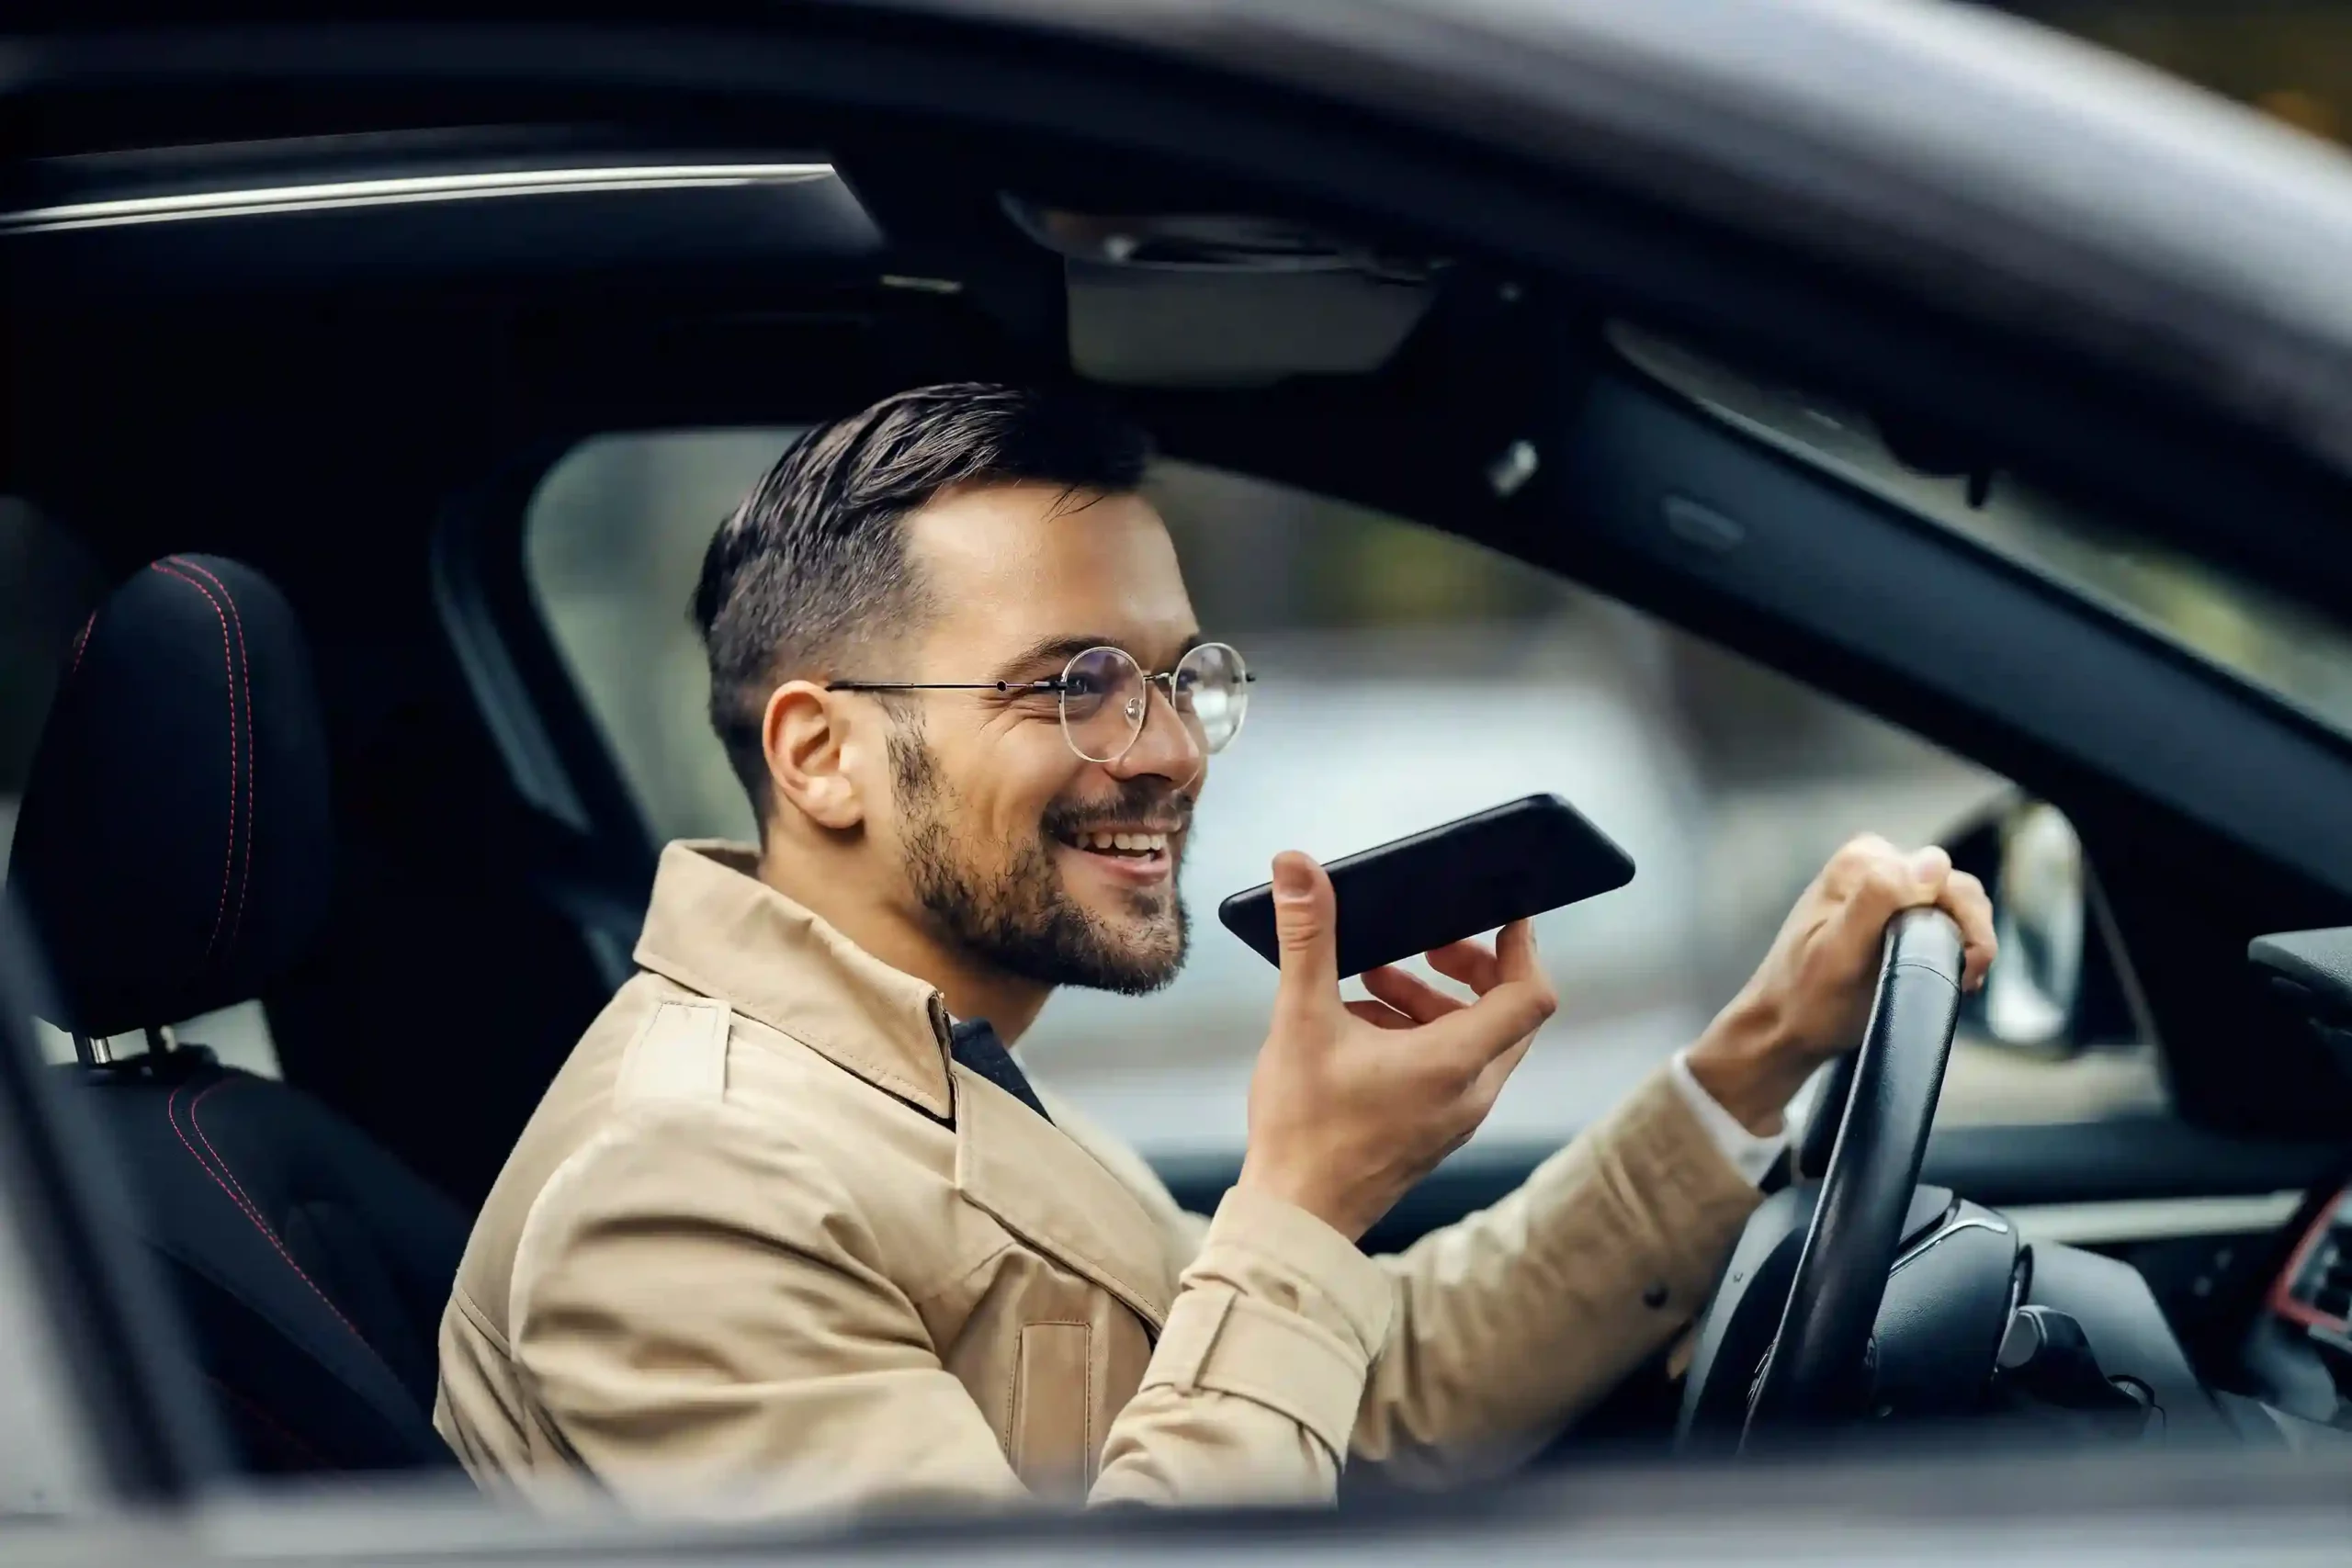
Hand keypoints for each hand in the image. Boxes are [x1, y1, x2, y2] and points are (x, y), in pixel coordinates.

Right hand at [1237, 852, 1557, 1241]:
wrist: (1294, 1218)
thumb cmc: (1303, 1127)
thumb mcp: (1300, 1019)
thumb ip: (1307, 937)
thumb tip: (1297, 865)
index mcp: (1457, 1061)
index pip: (1532, 993)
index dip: (1524, 944)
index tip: (1499, 910)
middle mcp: (1471, 1091)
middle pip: (1509, 1012)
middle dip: (1471, 966)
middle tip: (1426, 943)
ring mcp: (1456, 1116)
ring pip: (1476, 1039)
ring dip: (1435, 1000)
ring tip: (1371, 977)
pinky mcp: (1433, 1130)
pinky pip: (1451, 1067)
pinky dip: (1421, 1033)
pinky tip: (1357, 1022)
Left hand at [1687, 835, 1996, 1133]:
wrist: (1785, 1029)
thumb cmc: (1806, 998)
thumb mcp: (1840, 951)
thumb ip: (1880, 898)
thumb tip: (1933, 864)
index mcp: (1862, 861)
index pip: (1944, 875)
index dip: (1962, 921)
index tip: (1962, 966)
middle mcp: (1875, 864)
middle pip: (1955, 889)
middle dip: (1967, 935)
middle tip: (1961, 980)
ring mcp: (1884, 889)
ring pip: (1955, 907)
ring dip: (1963, 944)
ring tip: (1952, 982)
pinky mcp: (1892, 914)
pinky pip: (1943, 921)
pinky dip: (1952, 948)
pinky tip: (1944, 975)